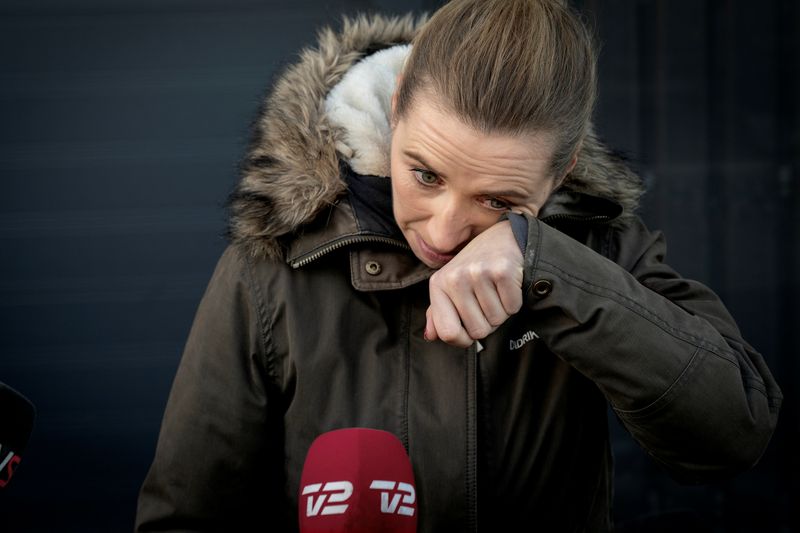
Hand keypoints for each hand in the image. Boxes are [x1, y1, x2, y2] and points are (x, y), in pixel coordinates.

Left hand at [424, 220, 523, 347]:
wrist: (504, 238)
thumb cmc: (476, 267)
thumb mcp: (450, 286)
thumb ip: (438, 313)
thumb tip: (430, 336)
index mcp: (438, 285)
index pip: (447, 333)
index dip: (462, 340)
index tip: (469, 331)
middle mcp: (455, 278)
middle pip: (478, 331)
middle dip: (487, 323)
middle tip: (487, 301)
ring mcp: (478, 273)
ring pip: (497, 320)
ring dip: (501, 311)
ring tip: (496, 290)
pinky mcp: (502, 271)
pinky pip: (513, 308)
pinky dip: (514, 302)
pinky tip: (508, 286)